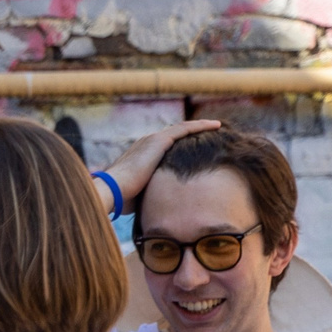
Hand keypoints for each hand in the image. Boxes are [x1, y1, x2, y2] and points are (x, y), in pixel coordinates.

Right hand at [100, 118, 223, 214]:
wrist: (113, 191)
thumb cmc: (123, 198)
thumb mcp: (142, 194)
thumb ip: (152, 192)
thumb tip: (161, 206)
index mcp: (142, 154)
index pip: (166, 145)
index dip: (182, 144)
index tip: (196, 147)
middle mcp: (147, 143)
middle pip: (176, 134)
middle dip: (193, 132)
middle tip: (211, 132)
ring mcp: (153, 140)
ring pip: (183, 129)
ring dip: (201, 126)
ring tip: (218, 125)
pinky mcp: (159, 141)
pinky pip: (185, 129)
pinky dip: (201, 126)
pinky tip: (217, 125)